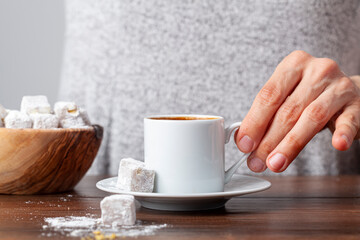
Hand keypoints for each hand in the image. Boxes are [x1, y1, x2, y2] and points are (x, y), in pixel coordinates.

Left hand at [235, 50, 359, 172]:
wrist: (351, 93)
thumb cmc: (311, 96)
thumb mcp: (288, 97)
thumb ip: (268, 115)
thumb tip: (244, 140)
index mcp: (293, 65)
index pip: (269, 95)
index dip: (254, 122)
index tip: (244, 144)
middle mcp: (317, 70)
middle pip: (288, 109)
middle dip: (269, 140)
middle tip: (257, 161)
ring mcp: (339, 87)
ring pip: (312, 117)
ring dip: (291, 144)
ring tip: (276, 163)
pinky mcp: (357, 105)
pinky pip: (349, 121)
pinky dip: (342, 133)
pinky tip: (337, 145)